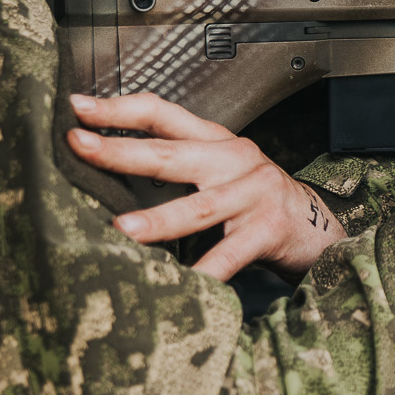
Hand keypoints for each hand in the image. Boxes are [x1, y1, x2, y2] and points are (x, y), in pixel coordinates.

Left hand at [66, 92, 342, 279]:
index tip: (77, 108)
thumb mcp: (218, 171)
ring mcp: (254, 193)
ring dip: (159, 219)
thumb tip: (105, 167)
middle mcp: (235, 160)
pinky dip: (205, 272)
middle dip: (121, 151)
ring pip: (200, 206)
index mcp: (215, 141)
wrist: (317, 228)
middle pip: (171, 153)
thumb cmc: (255, 202)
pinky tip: (182, 285)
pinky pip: (230, 255)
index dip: (119, 109)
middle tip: (80, 148)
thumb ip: (176, 164)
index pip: (162, 114)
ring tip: (124, 230)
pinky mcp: (269, 229)